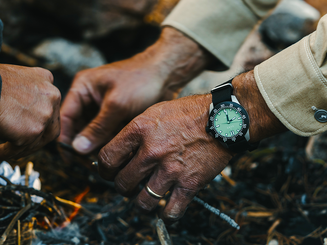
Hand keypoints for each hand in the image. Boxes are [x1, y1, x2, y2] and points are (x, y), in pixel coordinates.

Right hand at [0, 64, 60, 160]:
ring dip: (20, 148)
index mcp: (46, 80)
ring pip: (37, 140)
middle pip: (50, 125)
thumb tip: (20, 110)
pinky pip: (20, 148)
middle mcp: (51, 96)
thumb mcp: (14, 77)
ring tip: (3, 151)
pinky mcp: (33, 131)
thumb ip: (25, 92)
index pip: (49, 106)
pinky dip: (7, 153)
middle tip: (21, 144)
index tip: (28, 127)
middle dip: (36, 138)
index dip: (39, 120)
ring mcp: (44, 115)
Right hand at [59, 27, 212, 154]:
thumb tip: (78, 148)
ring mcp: (103, 107)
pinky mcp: (117, 115)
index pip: (65, 118)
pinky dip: (111, 143)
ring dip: (98, 147)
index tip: (71, 160)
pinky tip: (118, 155)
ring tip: (105, 163)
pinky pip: (108, 133)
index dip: (65, 140)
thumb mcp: (117, 105)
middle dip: (84, 147)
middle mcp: (89, 98)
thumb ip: (97, 128)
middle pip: (78, 128)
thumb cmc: (142, 79)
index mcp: (82, 88)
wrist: (168, 73)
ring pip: (94, 133)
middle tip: (90, 166)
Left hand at [98, 71, 285, 221]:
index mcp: (139, 130)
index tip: (108, 172)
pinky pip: (171, 211)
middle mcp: (152, 151)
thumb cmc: (188, 113)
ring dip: (141, 202)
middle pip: (122, 183)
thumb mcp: (154, 112)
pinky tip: (166, 207)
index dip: (103, 169)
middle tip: (128, 184)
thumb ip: (134, 132)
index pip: (107, 158)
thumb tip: (118, 152)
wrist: (223, 117)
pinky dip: (166, 214)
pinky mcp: (190, 183)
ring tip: (145, 196)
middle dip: (122, 187)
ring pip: (142, 201)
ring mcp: (171, 169)